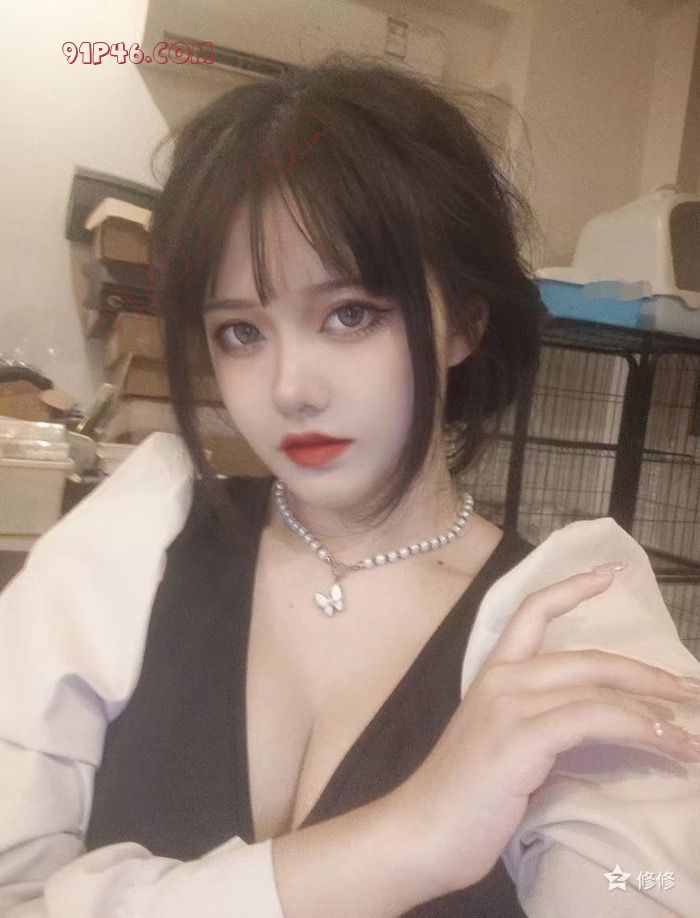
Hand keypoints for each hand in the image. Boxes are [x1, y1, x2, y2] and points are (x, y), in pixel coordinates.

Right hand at [388, 567, 699, 897]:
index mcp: (493, 674)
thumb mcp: (504, 745)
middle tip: (688, 687)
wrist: (423, 831)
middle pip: (586, 657)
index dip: (570, 589)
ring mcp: (510, 705)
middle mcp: (502, 679)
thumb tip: (597, 725)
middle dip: (644, 671)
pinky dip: (636, 727)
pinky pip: (592, 718)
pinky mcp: (521, 736)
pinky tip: (663, 743)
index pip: (531, 613)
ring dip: (653, 710)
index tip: (606, 575)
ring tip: (688, 736)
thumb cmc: (463, 796)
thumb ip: (539, 724)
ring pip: (595, 687)